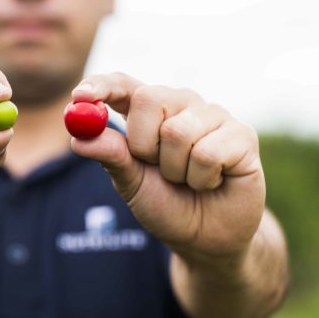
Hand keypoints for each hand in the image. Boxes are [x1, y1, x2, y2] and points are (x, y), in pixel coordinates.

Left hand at [70, 74, 264, 259]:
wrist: (205, 237)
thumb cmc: (165, 204)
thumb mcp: (130, 183)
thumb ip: (110, 156)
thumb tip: (79, 138)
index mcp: (149, 112)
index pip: (124, 85)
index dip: (102, 86)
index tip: (79, 96)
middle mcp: (181, 105)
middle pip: (149, 98)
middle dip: (143, 145)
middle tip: (155, 166)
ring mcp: (213, 116)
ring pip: (178, 131)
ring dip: (175, 170)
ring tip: (187, 179)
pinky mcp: (242, 134)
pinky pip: (208, 152)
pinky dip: (201, 179)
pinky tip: (211, 182)